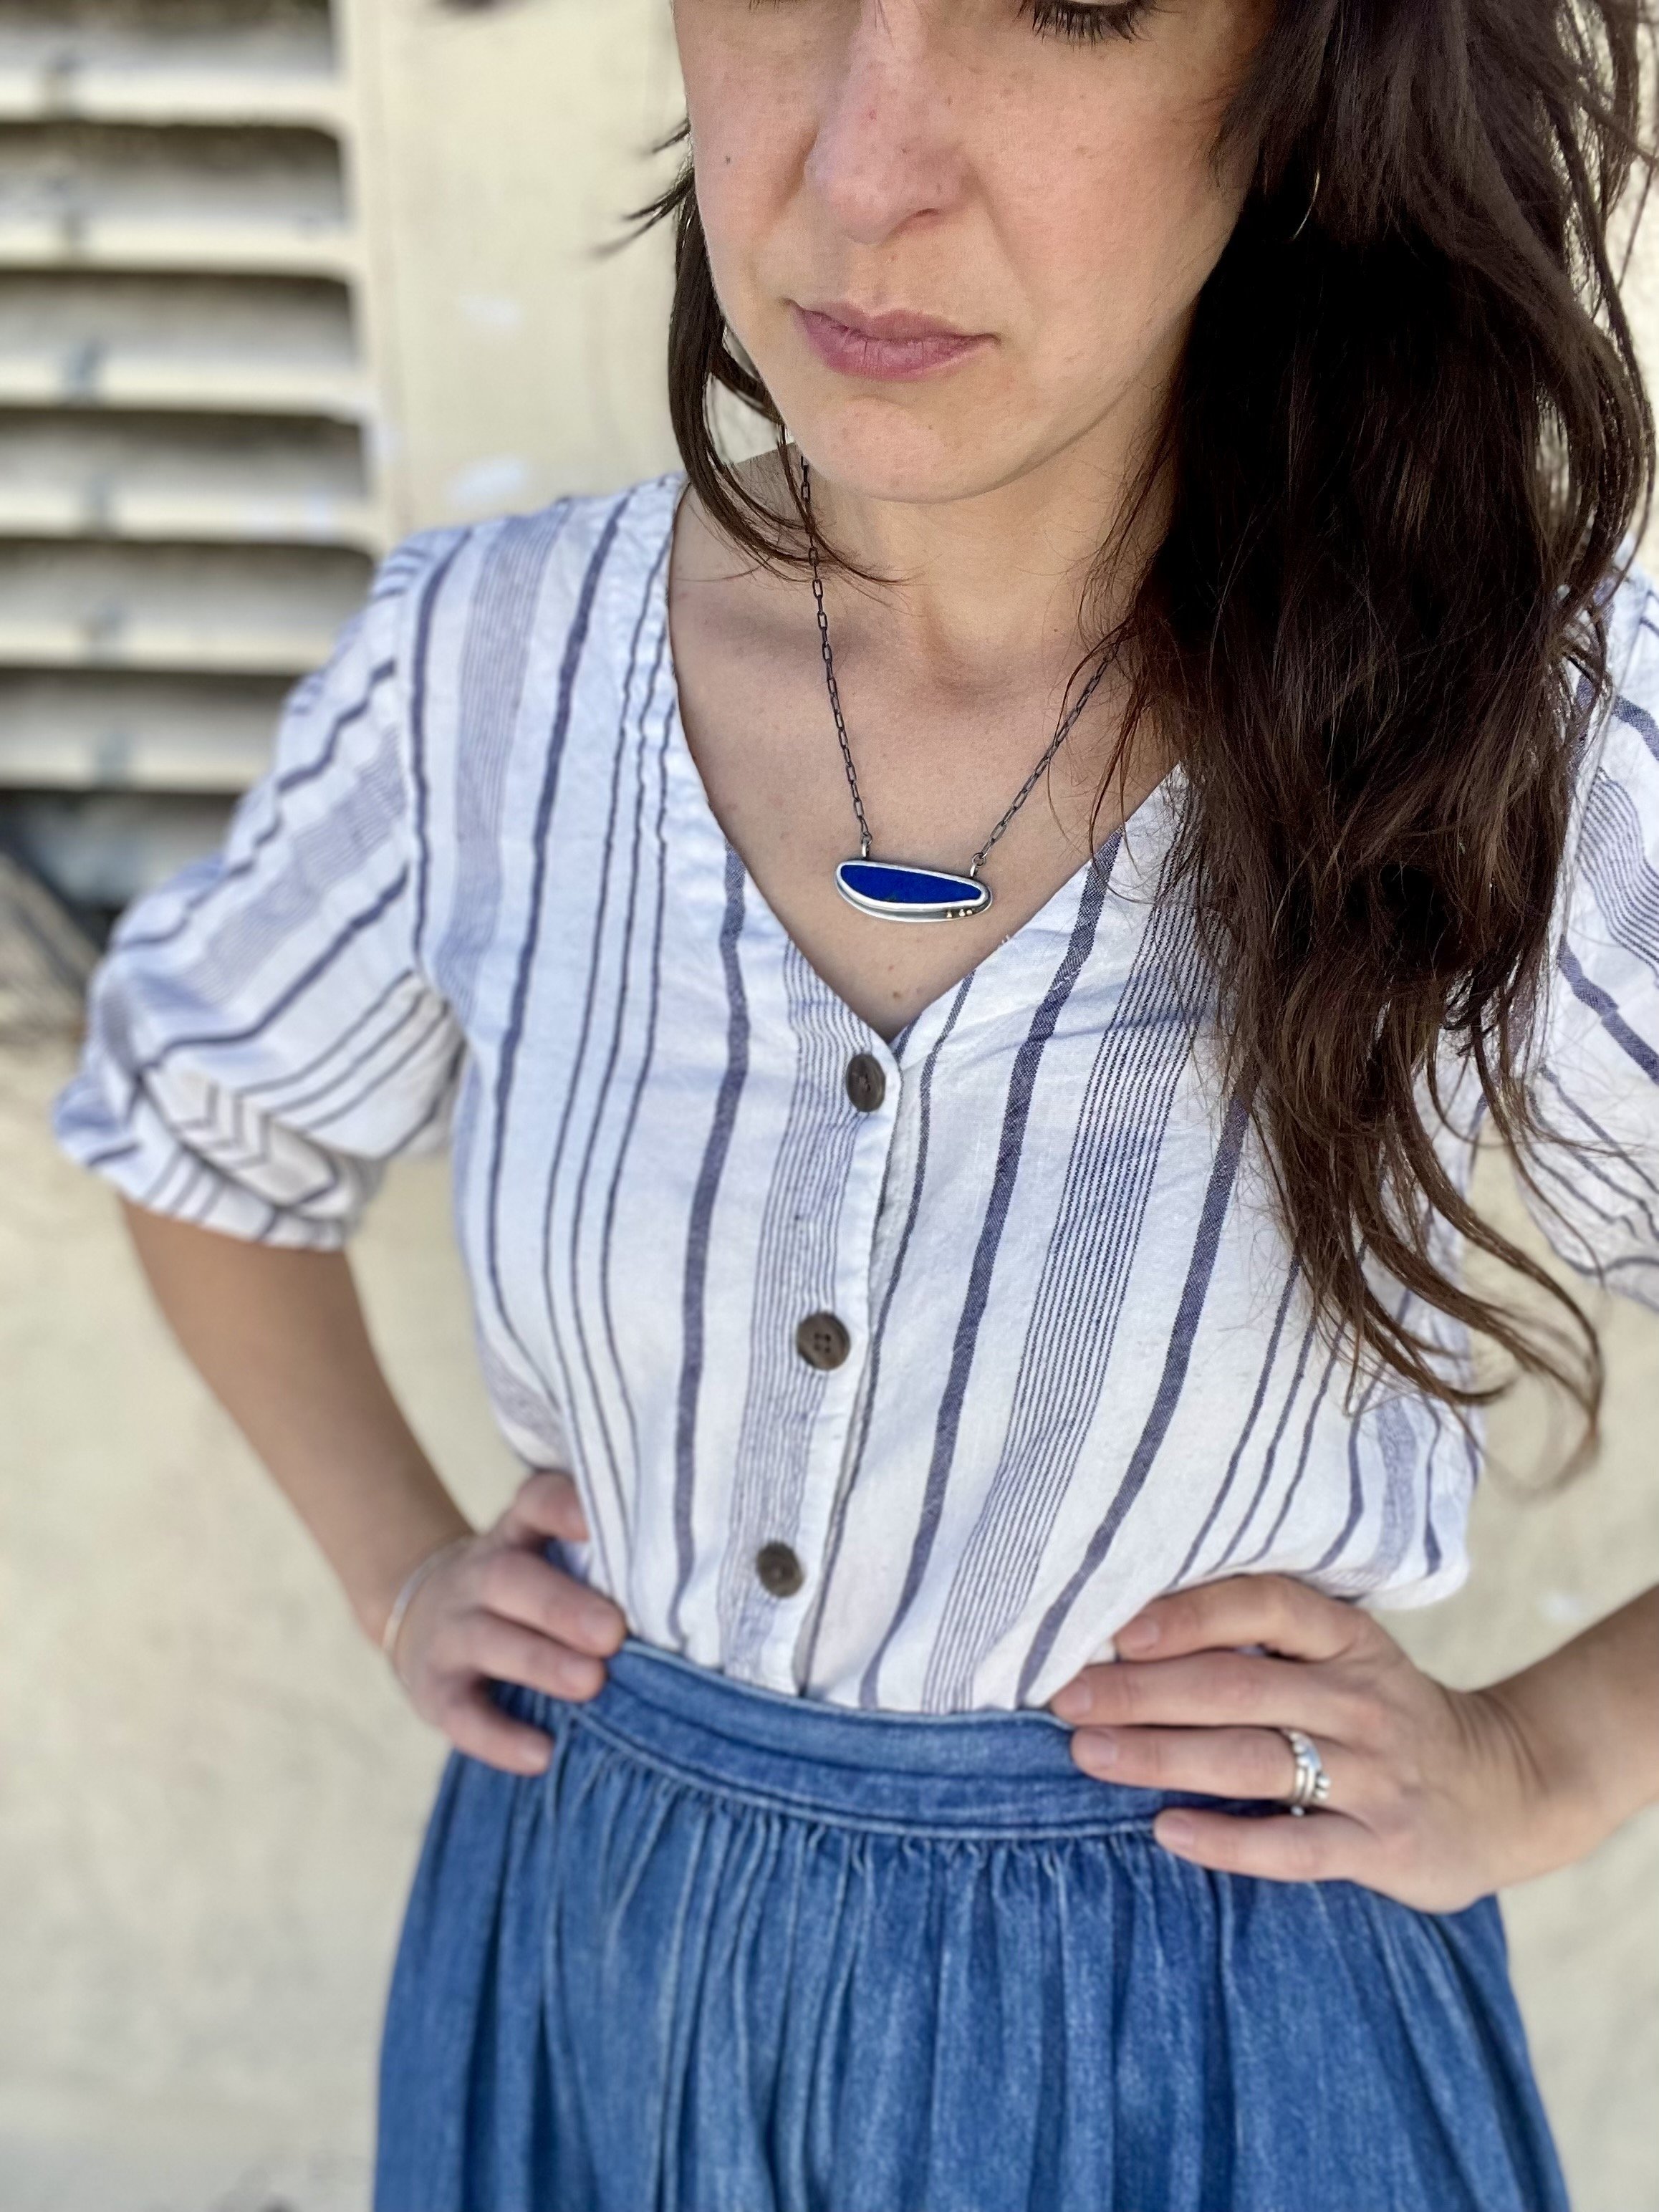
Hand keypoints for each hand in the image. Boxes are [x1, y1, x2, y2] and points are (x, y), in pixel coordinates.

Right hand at [390, 1468, 626, 1775]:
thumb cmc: (525, 1588)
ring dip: (540, 1662)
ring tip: (591, 1683)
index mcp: (517, 1534)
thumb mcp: (547, 1557)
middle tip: (613, 1632)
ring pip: (487, 1641)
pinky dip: (498, 1737)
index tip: (596, 1525)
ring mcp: (451, 1632)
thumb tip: (695, 1585)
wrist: (424, 1618)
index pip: (535, 1504)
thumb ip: (603, 1563)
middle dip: (561, 1606)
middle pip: (510, 1578)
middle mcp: (478, 1575)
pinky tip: (541, 1754)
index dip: (562, 1508)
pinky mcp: (434, 1690)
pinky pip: (461, 1714)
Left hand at [1046, 1574, 1573, 1912]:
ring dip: (1163, 1756)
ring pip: (1254, 1761)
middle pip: (1238, 1687)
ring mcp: (1375, 1774)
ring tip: (1089, 1754)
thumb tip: (1132, 1632)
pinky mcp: (1384, 1846)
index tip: (1117, 1629)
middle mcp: (1362, 1699)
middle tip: (1067, 1697)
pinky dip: (1227, 1840)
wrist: (1506, 1790)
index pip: (1265, 1606)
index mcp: (1348, 1640)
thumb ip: (1263, 1644)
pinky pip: (1294, 1846)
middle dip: (1143, 1692)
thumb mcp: (1344, 1658)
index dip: (1190, 1613)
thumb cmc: (1385, 1714)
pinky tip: (1165, 1831)